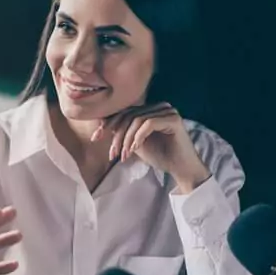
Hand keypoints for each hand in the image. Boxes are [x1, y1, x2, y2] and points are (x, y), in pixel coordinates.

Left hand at [91, 102, 209, 192]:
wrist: (180, 168)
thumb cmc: (159, 155)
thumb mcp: (134, 143)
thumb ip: (123, 132)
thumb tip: (102, 125)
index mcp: (150, 109)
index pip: (124, 112)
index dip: (108, 124)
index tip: (96, 138)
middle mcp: (159, 106)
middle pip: (129, 115)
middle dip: (116, 135)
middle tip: (112, 154)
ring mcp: (168, 111)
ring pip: (137, 120)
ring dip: (126, 140)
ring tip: (124, 155)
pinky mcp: (173, 119)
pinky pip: (148, 124)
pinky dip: (138, 137)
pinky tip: (134, 149)